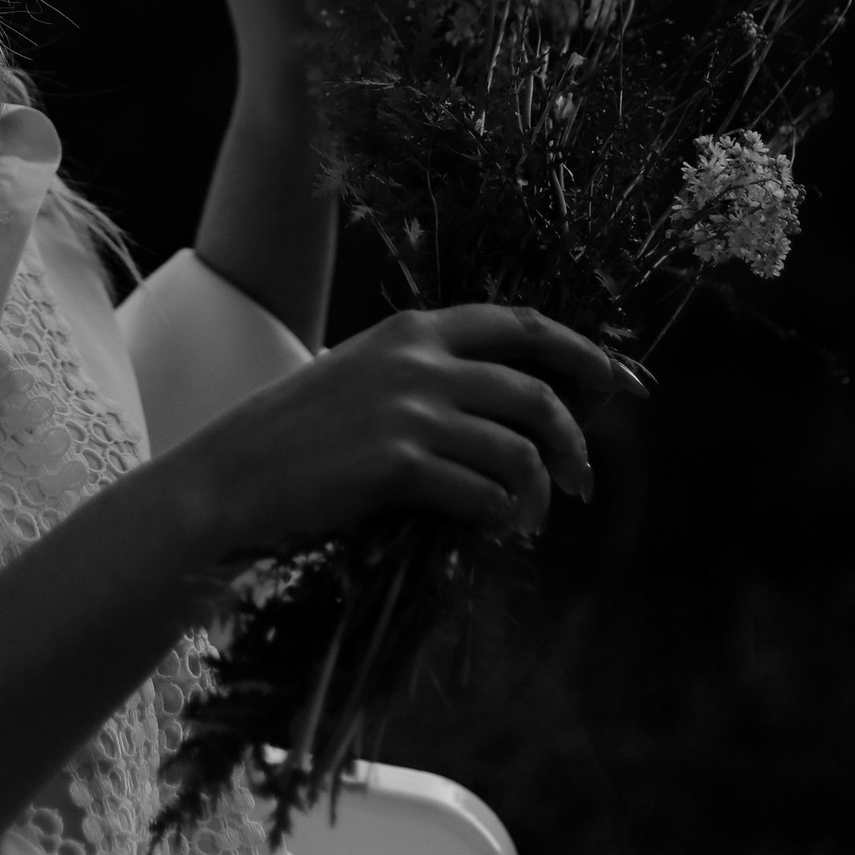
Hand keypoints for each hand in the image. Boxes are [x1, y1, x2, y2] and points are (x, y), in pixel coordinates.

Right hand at [169, 302, 642, 562]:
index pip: (521, 324)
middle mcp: (418, 360)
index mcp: (413, 329)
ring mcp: (408, 410)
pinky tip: (494, 530)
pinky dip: (502, 517)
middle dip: (574, 440)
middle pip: (535, 392)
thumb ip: (427, 379)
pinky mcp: (397, 464)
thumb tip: (507, 414)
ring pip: (519, 449)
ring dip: (540, 493)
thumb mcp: (363, 377)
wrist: (230, 476)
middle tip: (584, 481)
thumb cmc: (296, 437)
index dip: (583, 351)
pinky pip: (484, 493)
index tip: (623, 382)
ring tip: (532, 521)